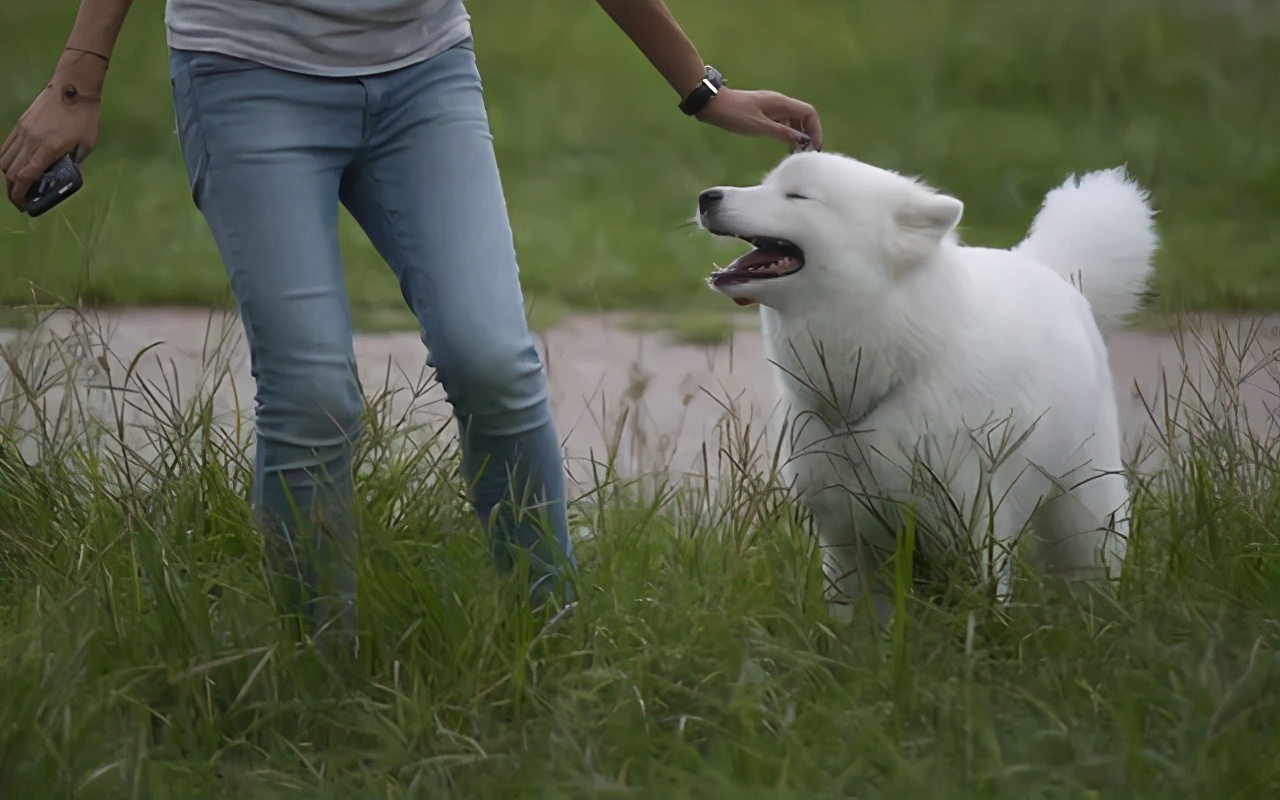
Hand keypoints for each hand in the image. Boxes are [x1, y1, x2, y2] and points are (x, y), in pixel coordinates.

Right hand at [1, 52, 104, 210]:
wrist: (73, 86)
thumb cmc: (85, 117)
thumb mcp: (87, 144)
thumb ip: (74, 161)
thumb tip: (64, 174)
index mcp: (48, 149)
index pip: (26, 176)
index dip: (21, 193)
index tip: (24, 204)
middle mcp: (30, 141)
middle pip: (10, 171)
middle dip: (12, 189)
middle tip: (20, 200)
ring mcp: (22, 131)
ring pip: (4, 159)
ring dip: (6, 176)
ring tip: (15, 186)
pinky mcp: (20, 124)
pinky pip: (6, 146)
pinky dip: (4, 159)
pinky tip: (11, 166)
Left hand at [696, 87, 822, 151]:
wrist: (713, 105)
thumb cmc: (734, 115)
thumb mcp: (759, 127)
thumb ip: (782, 133)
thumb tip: (802, 140)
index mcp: (781, 103)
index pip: (809, 112)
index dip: (815, 129)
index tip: (813, 147)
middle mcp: (779, 102)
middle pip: (803, 116)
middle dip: (809, 133)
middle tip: (806, 152)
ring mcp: (772, 106)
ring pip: (793, 119)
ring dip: (798, 134)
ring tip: (796, 151)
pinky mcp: (764, 111)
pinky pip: (783, 121)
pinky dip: (788, 132)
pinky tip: (785, 145)